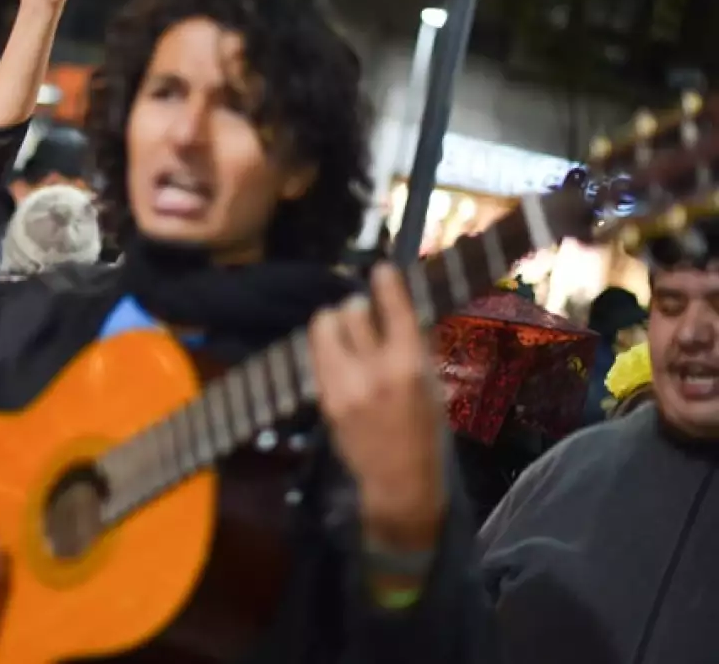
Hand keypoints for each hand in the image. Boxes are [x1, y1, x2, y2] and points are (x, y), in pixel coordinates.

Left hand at [308, 264, 447, 551]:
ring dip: (334, 321)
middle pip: (351, 312)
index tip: (381, 270)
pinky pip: (317, 354)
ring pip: (323, 327)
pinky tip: (339, 353)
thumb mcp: (431, 384)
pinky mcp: (324, 398)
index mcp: (410, 367)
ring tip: (347, 331)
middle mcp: (374, 372)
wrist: (399, 479)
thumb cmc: (425, 429)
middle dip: (357, 307)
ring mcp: (344, 386)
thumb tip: (397, 305)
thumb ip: (413, 345)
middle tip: (364, 314)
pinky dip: (326, 346)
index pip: (394, 310)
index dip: (386, 284)